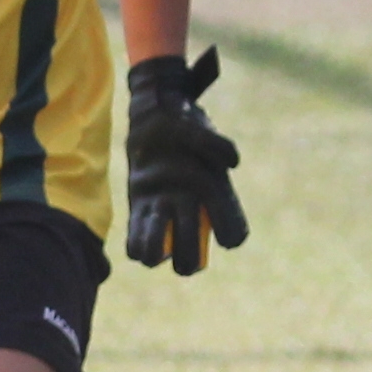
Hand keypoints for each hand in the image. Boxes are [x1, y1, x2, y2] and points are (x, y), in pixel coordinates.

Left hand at [124, 48, 248, 275]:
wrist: (155, 112)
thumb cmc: (182, 121)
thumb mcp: (199, 129)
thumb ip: (215, 145)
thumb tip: (231, 164)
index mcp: (214, 194)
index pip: (233, 230)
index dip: (230, 236)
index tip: (226, 236)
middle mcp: (191, 207)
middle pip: (193, 251)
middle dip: (189, 259)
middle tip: (181, 254)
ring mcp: (164, 208)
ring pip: (163, 250)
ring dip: (159, 255)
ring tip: (155, 250)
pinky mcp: (140, 205)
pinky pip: (138, 238)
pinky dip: (139, 246)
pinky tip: (139, 242)